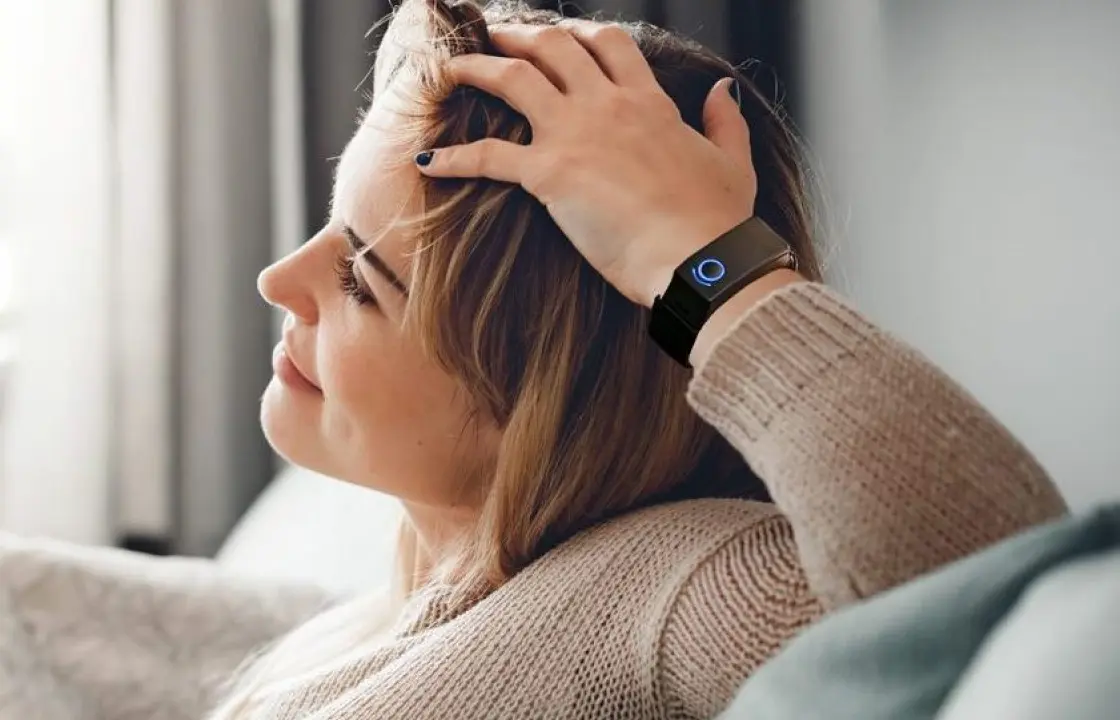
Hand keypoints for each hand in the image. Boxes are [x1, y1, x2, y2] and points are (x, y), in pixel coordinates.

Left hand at [415, 21, 757, 307]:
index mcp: (650, 102)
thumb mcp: (733, 162)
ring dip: (475, 68)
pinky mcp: (550, 174)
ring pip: (513, 79)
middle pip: (554, 47)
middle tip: (493, 37)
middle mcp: (608, 105)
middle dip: (518, 36)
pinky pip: (487, 155)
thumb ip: (725, 122)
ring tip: (448, 70)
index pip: (610, 45)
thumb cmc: (719, 222)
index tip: (557, 39)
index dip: (578, 35)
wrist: (702, 259)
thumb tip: (722, 90)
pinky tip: (429, 160)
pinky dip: (453, 156)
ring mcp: (576, 134)